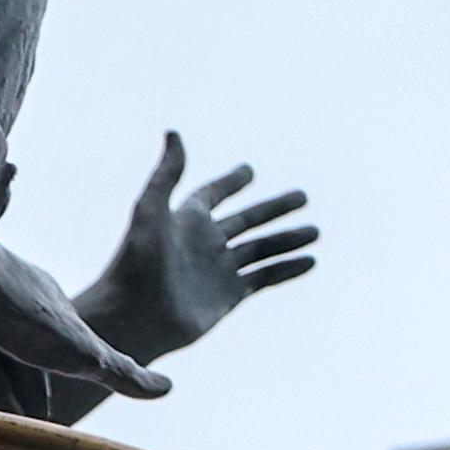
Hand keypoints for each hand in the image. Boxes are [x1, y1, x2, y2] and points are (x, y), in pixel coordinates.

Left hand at [76, 135, 316, 365]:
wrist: (134, 318)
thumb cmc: (136, 262)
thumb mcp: (150, 210)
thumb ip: (167, 173)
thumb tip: (174, 132)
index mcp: (186, 220)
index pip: (213, 194)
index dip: (231, 182)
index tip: (249, 171)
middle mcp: (204, 243)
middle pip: (246, 220)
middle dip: (274, 209)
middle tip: (302, 197)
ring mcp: (219, 270)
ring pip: (261, 249)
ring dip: (288, 240)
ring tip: (315, 232)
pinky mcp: (230, 296)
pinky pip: (265, 277)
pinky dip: (288, 269)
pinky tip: (310, 262)